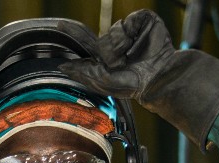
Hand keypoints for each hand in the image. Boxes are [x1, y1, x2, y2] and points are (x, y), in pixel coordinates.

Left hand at [59, 10, 174, 103]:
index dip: (73, 33)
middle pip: (99, 38)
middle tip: (119, 63)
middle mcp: (115, 41)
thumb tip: (63, 67)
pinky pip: (129, 21)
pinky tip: (138, 44)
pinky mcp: (142, 21)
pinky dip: (132, 34)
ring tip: (130, 56)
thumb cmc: (135, 84)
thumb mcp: (105, 82)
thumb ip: (84, 73)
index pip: (85, 42)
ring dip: (119, 47)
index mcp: (105, 56)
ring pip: (113, 31)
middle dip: (107, 53)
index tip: (59, 25)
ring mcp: (129, 31)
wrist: (158, 78)